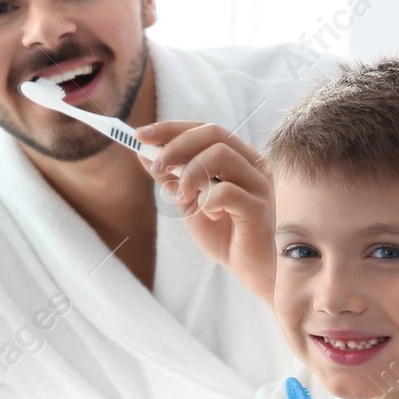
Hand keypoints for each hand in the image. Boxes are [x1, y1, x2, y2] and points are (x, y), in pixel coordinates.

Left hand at [135, 121, 275, 304]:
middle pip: (213, 134)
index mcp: (238, 158)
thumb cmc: (226, 235)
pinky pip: (227, 191)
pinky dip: (207, 201)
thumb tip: (143, 152)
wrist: (251, 270)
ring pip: (221, 155)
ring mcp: (259, 183)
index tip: (139, 135)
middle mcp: (253, 164)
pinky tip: (209, 216)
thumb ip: (172, 177)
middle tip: (155, 165)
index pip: (205, 130)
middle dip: (176, 146)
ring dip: (190, 174)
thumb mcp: (190, 202)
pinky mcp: (259, 208)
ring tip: (182, 197)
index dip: (171, 129)